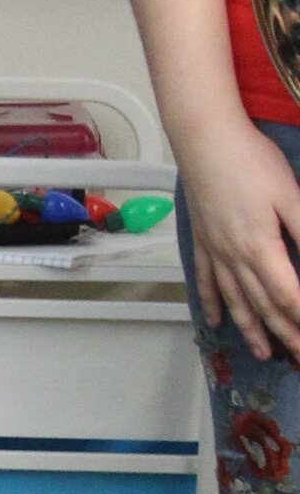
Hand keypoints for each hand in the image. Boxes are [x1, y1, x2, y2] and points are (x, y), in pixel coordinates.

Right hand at [178, 115, 299, 360]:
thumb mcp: (290, 195)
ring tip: (265, 353)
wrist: (205, 140)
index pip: (288, 295)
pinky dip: (213, 304)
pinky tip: (218, 321)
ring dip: (251, 330)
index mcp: (260, 248)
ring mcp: (215, 252)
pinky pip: (207, 281)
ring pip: (235, 301)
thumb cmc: (251, 161)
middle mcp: (235, 258)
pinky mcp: (203, 241)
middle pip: (263, 306)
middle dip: (284, 334)